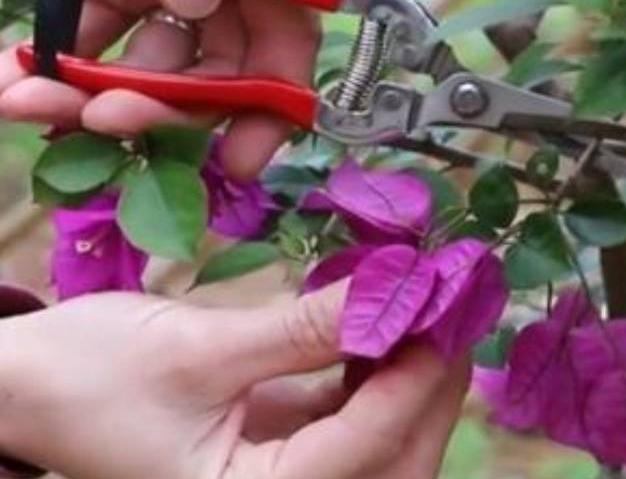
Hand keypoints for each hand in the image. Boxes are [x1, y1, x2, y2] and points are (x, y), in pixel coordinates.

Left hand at [0, 0, 319, 179]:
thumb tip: (197, 4)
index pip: (288, 28)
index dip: (273, 99)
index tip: (240, 157)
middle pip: (224, 65)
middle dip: (168, 104)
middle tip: (103, 121)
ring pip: (157, 69)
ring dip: (101, 96)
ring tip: (32, 100)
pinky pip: (98, 49)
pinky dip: (61, 75)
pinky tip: (18, 81)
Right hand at [0, 283, 468, 478]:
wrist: (30, 386)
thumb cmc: (88, 377)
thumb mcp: (198, 352)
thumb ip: (300, 331)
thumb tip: (387, 292)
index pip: (363, 448)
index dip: (415, 376)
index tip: (446, 309)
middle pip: (389, 459)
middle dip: (429, 385)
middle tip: (455, 308)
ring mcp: (283, 474)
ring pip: (378, 441)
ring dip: (410, 377)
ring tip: (430, 308)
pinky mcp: (280, 443)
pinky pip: (348, 417)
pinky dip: (374, 373)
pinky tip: (385, 323)